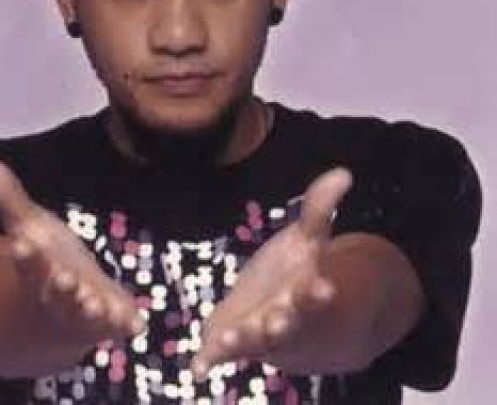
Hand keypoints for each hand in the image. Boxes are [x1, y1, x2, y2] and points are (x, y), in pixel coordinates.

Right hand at [0, 155, 144, 350]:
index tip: (21, 244)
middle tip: (66, 279)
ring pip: (86, 317)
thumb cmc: (45, 257)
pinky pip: (118, 327)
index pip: (28, 264)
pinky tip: (138, 325)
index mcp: (37, 271)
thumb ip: (6, 194)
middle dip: (61, 288)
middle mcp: (58, 296)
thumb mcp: (26, 223)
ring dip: (91, 311)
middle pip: (56, 295)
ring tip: (97, 304)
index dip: (26, 255)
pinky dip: (127, 326)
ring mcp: (84, 313)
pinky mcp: (110, 320)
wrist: (65, 302)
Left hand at [191, 167, 351, 380]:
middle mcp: (284, 319)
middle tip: (280, 318)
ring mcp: (257, 335)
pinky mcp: (230, 342)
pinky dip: (208, 361)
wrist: (282, 319)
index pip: (315, 292)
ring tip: (230, 339)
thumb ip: (319, 208)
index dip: (318, 291)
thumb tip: (343, 172)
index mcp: (305, 293)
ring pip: (251, 341)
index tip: (324, 287)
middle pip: (286, 322)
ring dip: (242, 340)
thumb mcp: (306, 240)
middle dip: (283, 320)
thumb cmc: (296, 276)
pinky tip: (197, 368)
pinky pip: (220, 355)